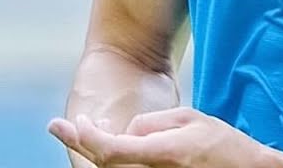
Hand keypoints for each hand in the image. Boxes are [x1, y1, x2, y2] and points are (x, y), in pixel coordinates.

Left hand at [47, 107, 272, 167]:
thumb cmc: (222, 143)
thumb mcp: (190, 119)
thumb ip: (153, 124)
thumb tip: (127, 131)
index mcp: (163, 154)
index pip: (112, 150)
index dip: (86, 138)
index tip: (73, 123)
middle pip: (106, 166)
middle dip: (81, 144)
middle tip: (59, 127)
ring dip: (98, 152)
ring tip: (80, 131)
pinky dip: (115, 160)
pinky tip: (108, 147)